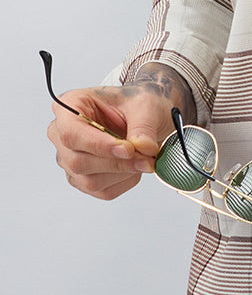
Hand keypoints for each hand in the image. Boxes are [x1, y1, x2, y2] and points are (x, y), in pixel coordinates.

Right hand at [47, 65, 194, 201]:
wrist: (146, 116)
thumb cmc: (137, 103)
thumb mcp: (146, 104)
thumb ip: (143, 126)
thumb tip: (143, 148)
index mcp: (70, 105)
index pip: (71, 133)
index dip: (99, 145)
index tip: (127, 149)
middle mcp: (62, 134)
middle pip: (78, 162)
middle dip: (116, 163)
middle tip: (145, 157)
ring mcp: (70, 159)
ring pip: (89, 181)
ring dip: (123, 173)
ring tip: (144, 158)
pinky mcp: (83, 179)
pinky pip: (102, 191)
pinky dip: (125, 181)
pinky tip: (135, 166)